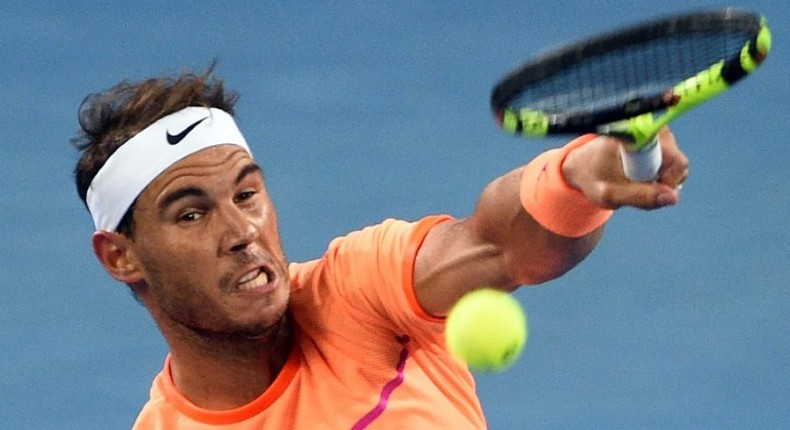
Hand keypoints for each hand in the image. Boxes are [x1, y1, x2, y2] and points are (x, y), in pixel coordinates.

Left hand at [562, 127, 689, 209]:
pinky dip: (660, 177)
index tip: (646, 190)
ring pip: (677, 166)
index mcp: (637, 136)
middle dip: (662, 184)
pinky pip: (673, 165)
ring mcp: (659, 133)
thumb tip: (674, 197)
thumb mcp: (610, 194)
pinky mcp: (662, 140)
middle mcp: (652, 129)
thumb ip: (640, 197)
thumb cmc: (593, 179)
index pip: (674, 162)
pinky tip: (641, 179)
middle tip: (636, 189)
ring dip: (660, 181)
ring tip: (635, 184)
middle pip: (678, 164)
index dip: (667, 182)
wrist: (584, 166)